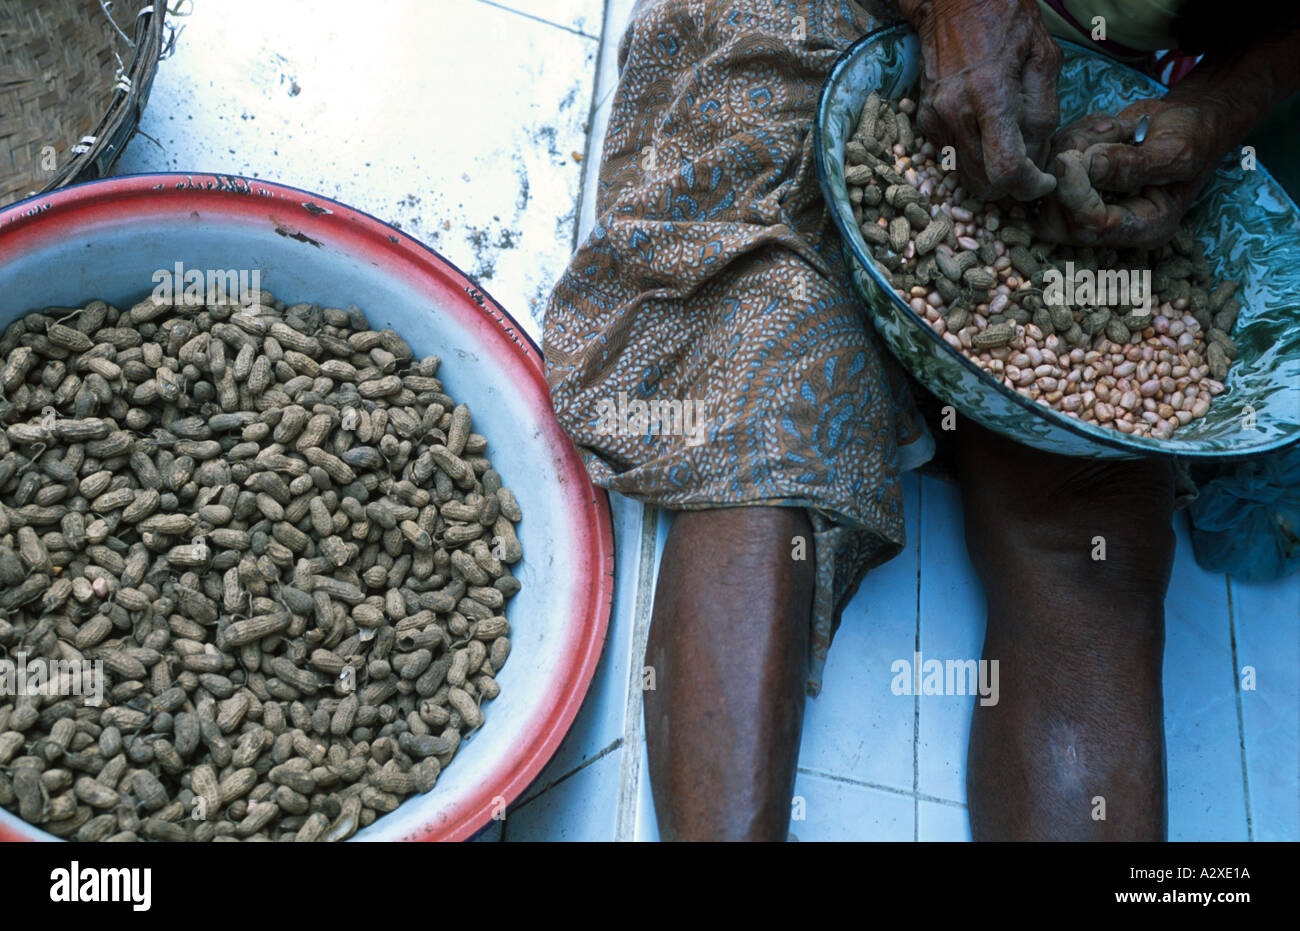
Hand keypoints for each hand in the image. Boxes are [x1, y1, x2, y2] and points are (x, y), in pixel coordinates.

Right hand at [899, 0, 1061, 200]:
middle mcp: (956, 112)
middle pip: (983, 182)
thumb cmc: (1007, 20)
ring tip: (1010, 146)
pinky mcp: (925, 119)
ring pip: (965, 174)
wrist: (954, 1)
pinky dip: (972, 155)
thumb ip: (1044, 112)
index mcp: (990, 95)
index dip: (1030, 187)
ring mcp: (936, 118)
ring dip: (990, 173)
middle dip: (1011, 186)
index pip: (1007, 169)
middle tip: (1031, 165)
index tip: (1044, 180)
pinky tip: (986, 131)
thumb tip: (1038, 155)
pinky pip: (952, 155)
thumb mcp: (1044, 58)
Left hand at [1035, 97, 1231, 247]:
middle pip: (1057, 220)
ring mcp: (1090, 206)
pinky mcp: (1076, 184)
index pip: (1090, 227)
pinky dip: (1070, 139)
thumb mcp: (1175, 150)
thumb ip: (1133, 165)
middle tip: (1101, 136)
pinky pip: (1050, 167)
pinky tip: (1104, 128)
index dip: (1073, 195)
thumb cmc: (1193, 136)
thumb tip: (1091, 166)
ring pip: (1049, 189)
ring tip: (1114, 127)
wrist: (1190, 119)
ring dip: (1072, 148)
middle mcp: (1112, 226)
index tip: (1071, 158)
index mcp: (1144, 228)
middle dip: (1066, 174)